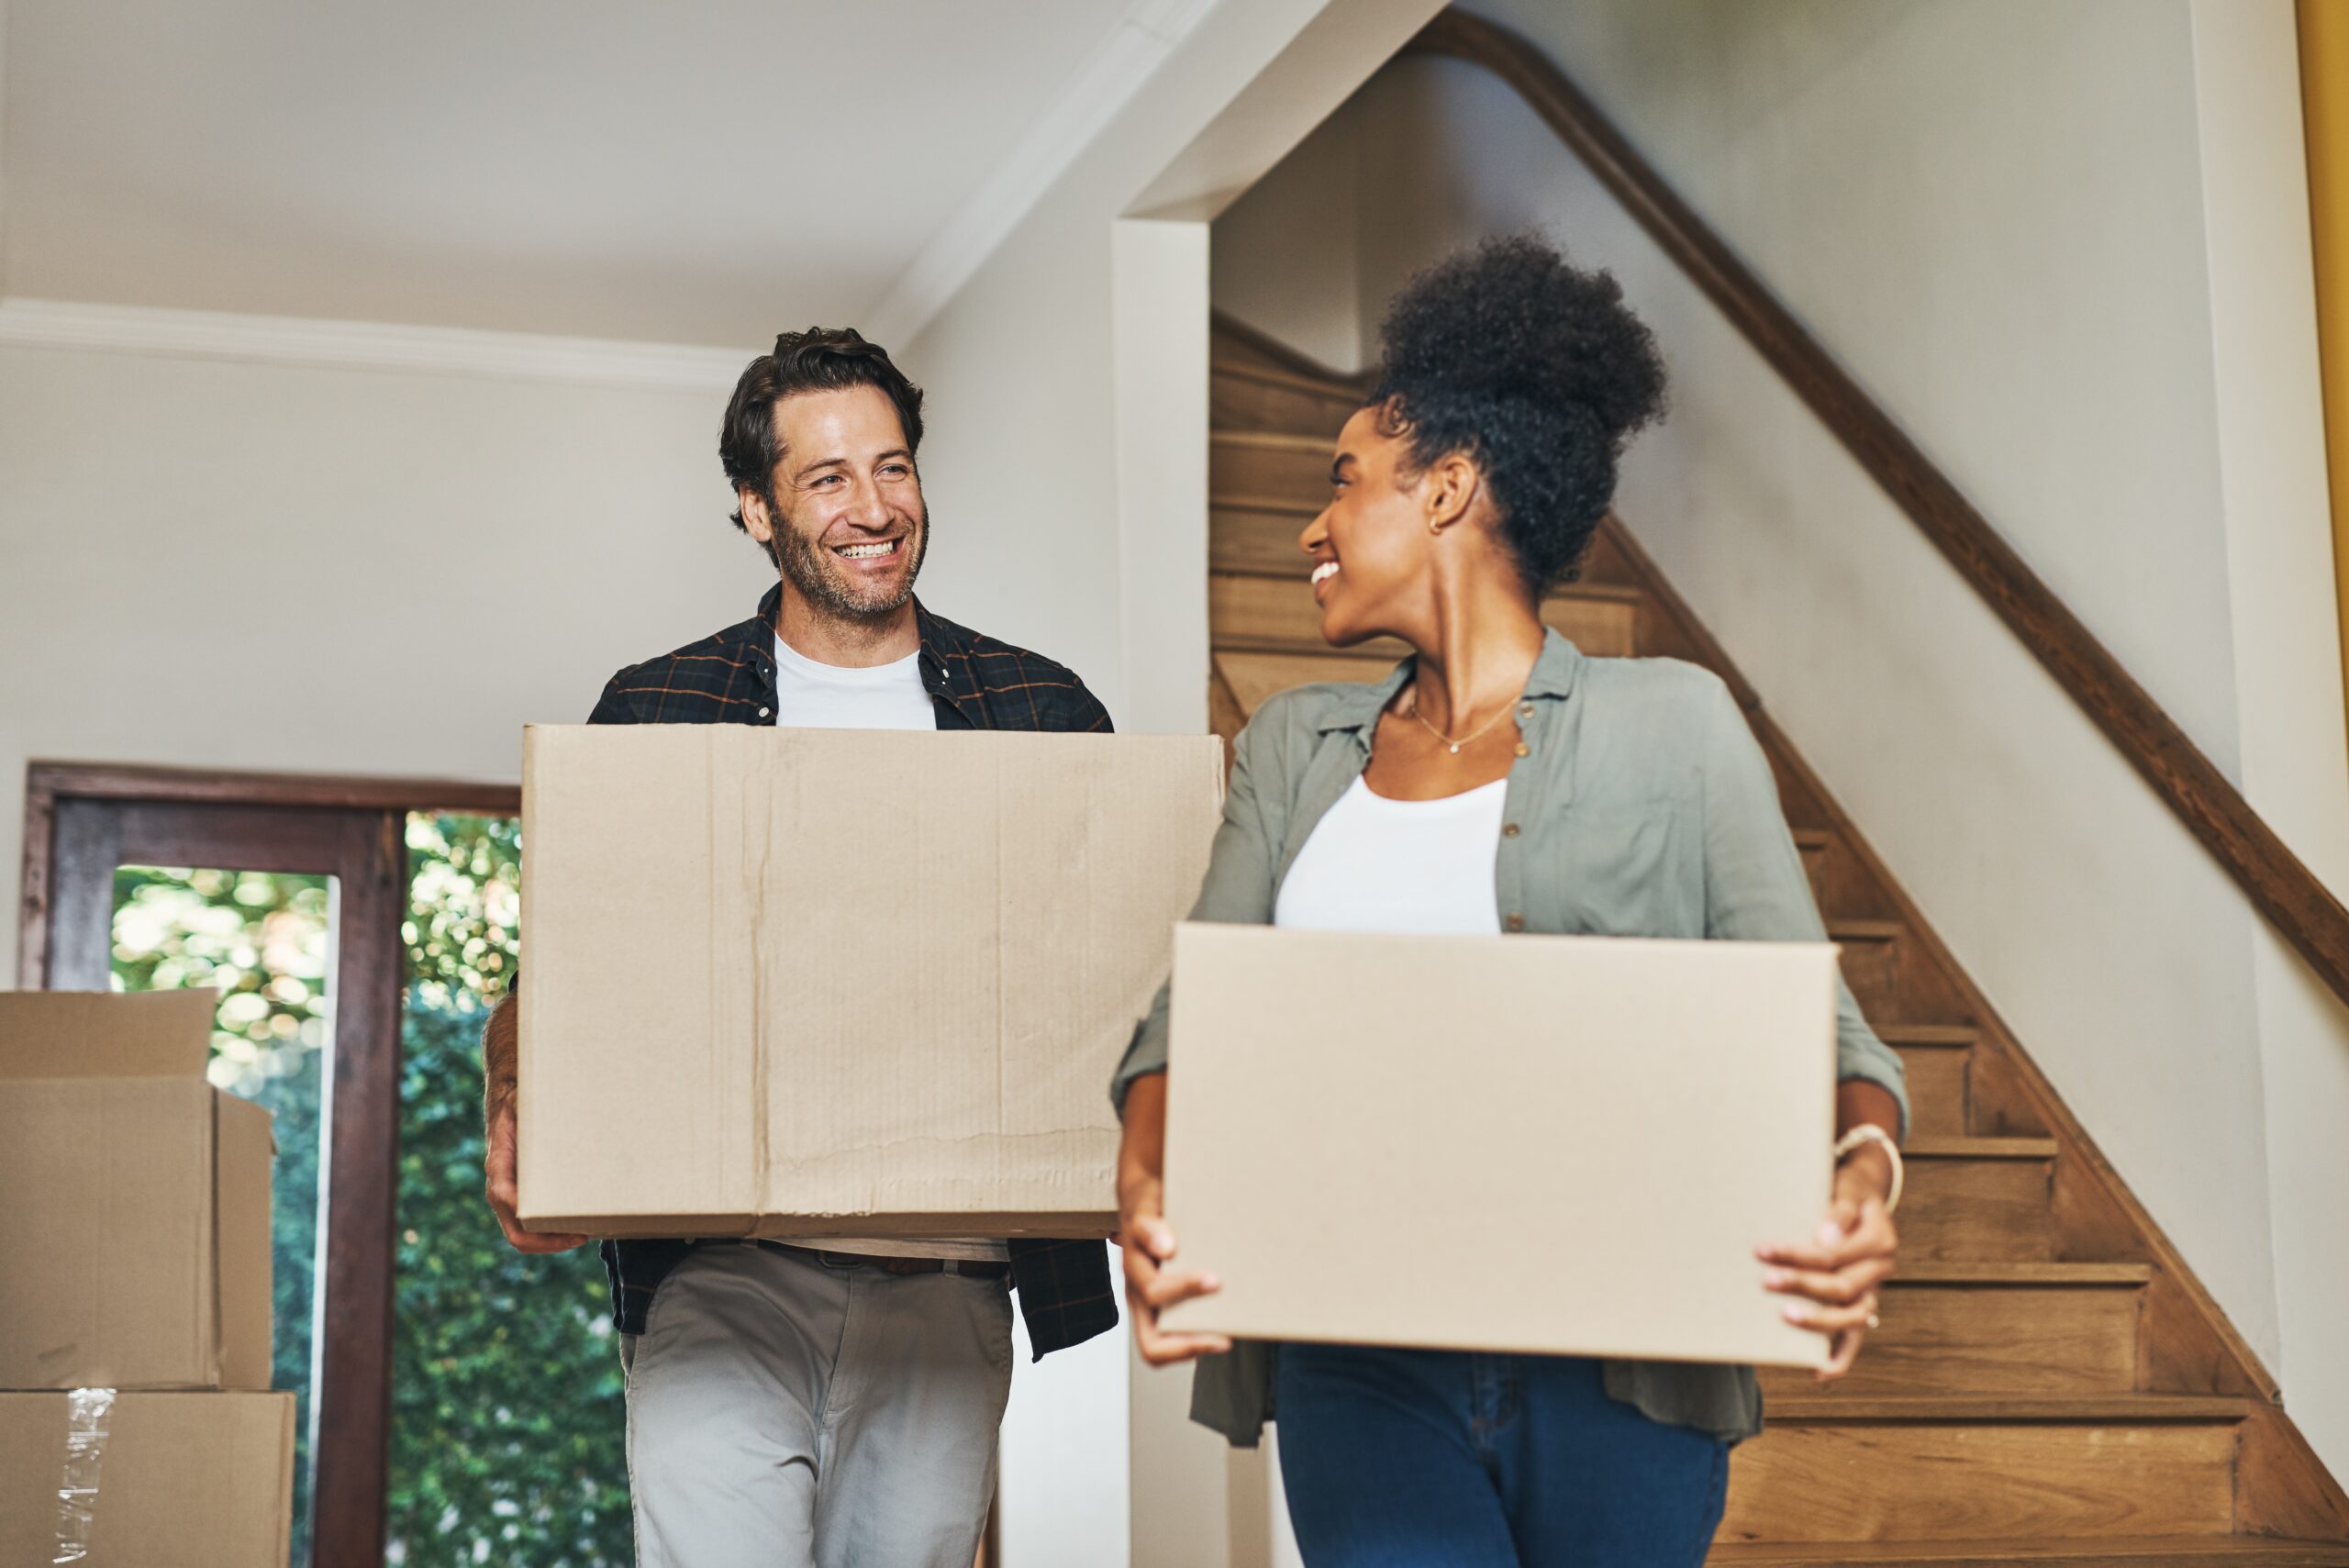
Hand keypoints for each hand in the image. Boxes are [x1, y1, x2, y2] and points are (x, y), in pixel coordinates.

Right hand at [484, 1100, 589, 1253]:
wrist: (507, 1105)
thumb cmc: (519, 1105)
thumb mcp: (523, 1104)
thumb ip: (531, 1110)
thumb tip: (556, 1105)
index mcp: (499, 1166)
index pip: (507, 1200)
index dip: (532, 1218)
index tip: (561, 1223)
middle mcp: (500, 1187)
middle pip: (516, 1233)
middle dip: (547, 1243)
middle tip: (580, 1237)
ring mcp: (508, 1195)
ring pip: (522, 1234)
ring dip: (550, 1242)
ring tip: (581, 1235)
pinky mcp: (519, 1196)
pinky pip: (529, 1225)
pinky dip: (549, 1233)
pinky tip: (574, 1228)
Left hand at [1118, 1167, 1230, 1366]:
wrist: (1145, 1189)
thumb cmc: (1172, 1234)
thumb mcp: (1190, 1268)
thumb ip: (1210, 1292)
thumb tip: (1260, 1304)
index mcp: (1148, 1306)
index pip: (1155, 1350)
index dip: (1185, 1354)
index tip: (1224, 1342)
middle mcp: (1137, 1287)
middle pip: (1150, 1334)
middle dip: (1187, 1341)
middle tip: (1223, 1335)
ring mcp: (1133, 1256)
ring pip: (1149, 1286)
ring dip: (1183, 1288)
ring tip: (1214, 1282)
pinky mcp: (1137, 1221)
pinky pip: (1142, 1234)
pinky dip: (1156, 1242)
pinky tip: (1170, 1247)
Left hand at [1757, 1154, 1897, 1380]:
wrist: (1861, 1196)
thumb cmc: (1844, 1193)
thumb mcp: (1844, 1190)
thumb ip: (1837, 1212)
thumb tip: (1826, 1238)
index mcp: (1879, 1240)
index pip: (1835, 1254)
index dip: (1798, 1254)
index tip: (1762, 1250)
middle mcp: (1881, 1270)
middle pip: (1841, 1286)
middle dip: (1801, 1285)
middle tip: (1766, 1281)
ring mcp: (1874, 1292)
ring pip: (1852, 1317)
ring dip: (1818, 1321)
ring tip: (1784, 1316)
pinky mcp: (1863, 1306)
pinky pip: (1856, 1339)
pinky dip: (1841, 1358)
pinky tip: (1817, 1373)